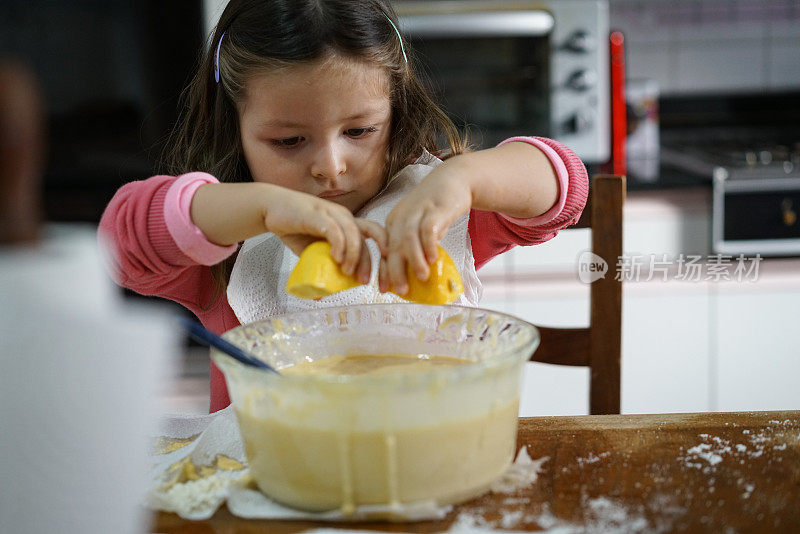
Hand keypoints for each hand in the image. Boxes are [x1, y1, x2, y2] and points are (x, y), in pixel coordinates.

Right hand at [263, 188, 386, 283]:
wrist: (272, 209)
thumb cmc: (295, 228)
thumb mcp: (313, 252)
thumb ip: (322, 266)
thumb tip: (323, 295)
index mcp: (350, 224)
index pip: (376, 236)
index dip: (384, 257)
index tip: (384, 279)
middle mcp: (345, 217)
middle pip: (369, 237)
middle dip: (372, 262)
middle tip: (365, 282)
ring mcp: (332, 213)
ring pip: (354, 234)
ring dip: (354, 255)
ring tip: (347, 272)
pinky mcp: (318, 214)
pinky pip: (334, 230)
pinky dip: (339, 245)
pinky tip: (336, 258)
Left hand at [379, 163, 471, 294]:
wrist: (453, 180)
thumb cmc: (435, 209)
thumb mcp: (419, 227)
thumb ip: (415, 247)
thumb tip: (414, 276)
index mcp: (393, 223)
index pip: (384, 250)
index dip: (383, 271)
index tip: (383, 289)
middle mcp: (401, 217)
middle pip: (394, 246)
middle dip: (395, 270)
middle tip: (402, 290)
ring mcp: (417, 211)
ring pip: (409, 238)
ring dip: (414, 260)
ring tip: (422, 277)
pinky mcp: (435, 208)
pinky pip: (428, 228)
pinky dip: (429, 245)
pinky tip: (434, 259)